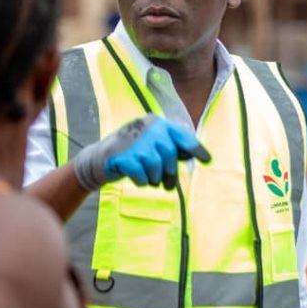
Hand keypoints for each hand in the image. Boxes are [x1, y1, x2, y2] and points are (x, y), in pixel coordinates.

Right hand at [74, 115, 210, 190]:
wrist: (99, 158)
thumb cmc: (131, 152)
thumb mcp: (151, 144)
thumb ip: (170, 147)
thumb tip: (191, 155)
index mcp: (156, 122)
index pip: (181, 135)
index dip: (195, 148)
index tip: (207, 160)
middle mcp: (147, 128)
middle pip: (170, 155)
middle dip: (170, 173)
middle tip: (168, 185)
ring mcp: (135, 142)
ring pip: (157, 167)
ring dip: (154, 178)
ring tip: (147, 177)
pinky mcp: (124, 157)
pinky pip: (142, 176)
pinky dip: (141, 181)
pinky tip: (135, 177)